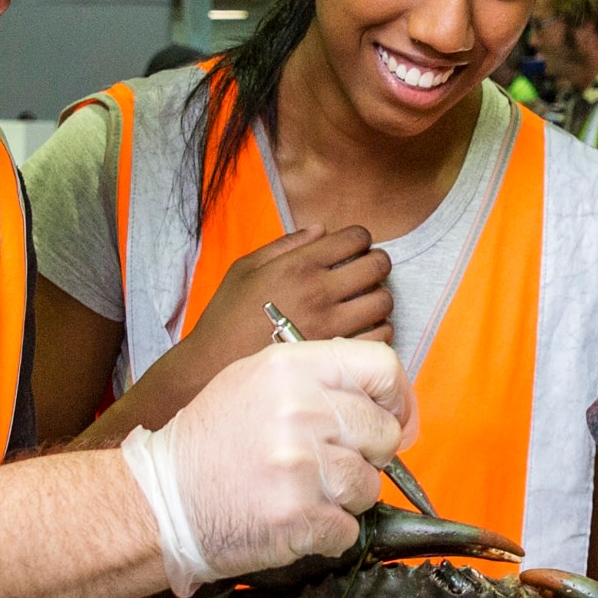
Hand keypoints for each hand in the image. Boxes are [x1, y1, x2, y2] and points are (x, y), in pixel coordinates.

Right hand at [120, 339, 406, 590]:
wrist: (160, 501)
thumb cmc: (209, 445)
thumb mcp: (255, 383)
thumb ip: (321, 382)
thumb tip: (393, 408)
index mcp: (292, 369)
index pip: (382, 368)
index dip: (398, 399)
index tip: (394, 419)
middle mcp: (301, 409)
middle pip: (383, 432)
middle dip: (366, 455)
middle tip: (325, 464)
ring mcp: (302, 464)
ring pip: (369, 485)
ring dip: (343, 498)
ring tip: (299, 492)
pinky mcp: (299, 515)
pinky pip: (348, 529)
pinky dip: (326, 533)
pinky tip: (290, 519)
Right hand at [195, 225, 394, 359]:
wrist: (213, 368)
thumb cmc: (227, 317)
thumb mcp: (245, 269)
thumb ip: (286, 244)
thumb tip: (322, 229)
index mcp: (297, 266)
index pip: (356, 237)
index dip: (361, 238)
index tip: (354, 248)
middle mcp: (319, 292)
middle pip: (378, 265)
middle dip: (377, 263)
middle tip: (366, 272)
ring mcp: (331, 326)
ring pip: (384, 301)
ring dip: (379, 297)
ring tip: (365, 302)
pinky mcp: (336, 356)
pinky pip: (380, 337)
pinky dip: (379, 330)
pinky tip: (364, 330)